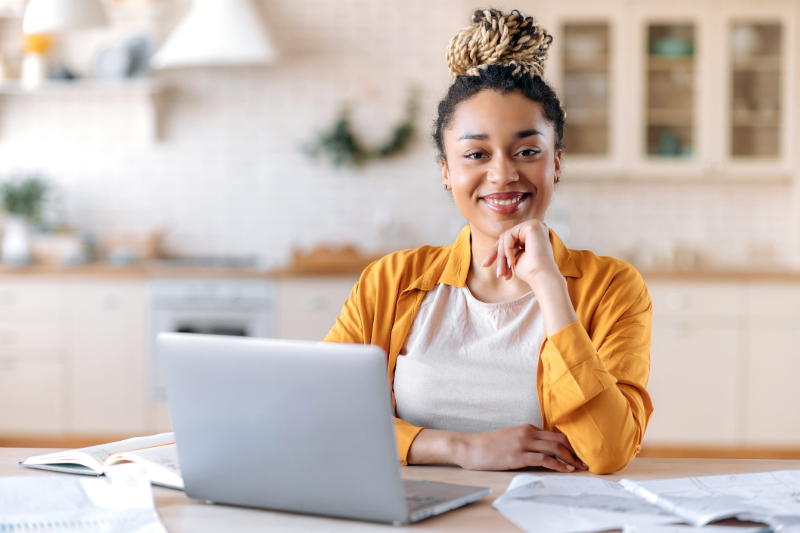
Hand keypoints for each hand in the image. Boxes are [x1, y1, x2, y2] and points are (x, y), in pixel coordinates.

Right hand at [455, 425, 587, 471]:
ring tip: (579, 467)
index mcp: (527, 428)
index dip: (570, 444)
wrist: (469, 447)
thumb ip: (526, 441)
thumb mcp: (510, 438)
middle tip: (584, 462)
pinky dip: (558, 464)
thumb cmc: (488, 445)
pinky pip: (544, 459)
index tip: (579, 454)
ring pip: (555, 448)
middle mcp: (527, 433)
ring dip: (570, 458)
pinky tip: (565, 470)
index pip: (555, 434)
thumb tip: (541, 451)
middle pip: (559, 439)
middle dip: (575, 451)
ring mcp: (523, 443)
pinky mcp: (518, 455)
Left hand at [481, 220, 557, 287]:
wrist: (542, 276)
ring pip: (506, 237)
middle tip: (498, 273)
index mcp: (531, 235)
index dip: (495, 252)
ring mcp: (534, 225)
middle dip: (498, 256)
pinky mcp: (532, 225)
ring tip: (503, 271)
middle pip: (506, 237)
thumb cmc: (531, 272)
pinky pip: (509, 235)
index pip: (508, 240)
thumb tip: (495, 250)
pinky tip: (512, 262)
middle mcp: (534, 228)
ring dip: (502, 255)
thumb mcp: (514, 258)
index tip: (485, 265)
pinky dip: (507, 250)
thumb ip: (508, 250)